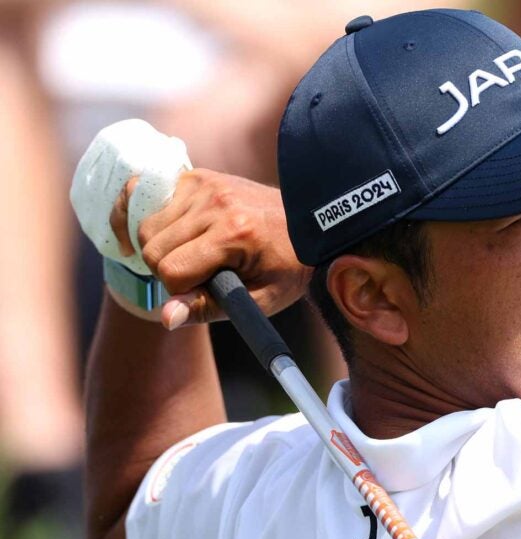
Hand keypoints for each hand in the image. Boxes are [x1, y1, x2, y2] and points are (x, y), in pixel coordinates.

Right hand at [109, 168, 310, 328]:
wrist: (309, 225)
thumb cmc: (286, 267)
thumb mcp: (258, 298)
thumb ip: (208, 308)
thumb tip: (165, 318)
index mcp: (235, 233)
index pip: (172, 271)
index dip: (182, 291)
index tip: (207, 289)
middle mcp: (216, 202)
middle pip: (151, 248)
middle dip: (168, 270)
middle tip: (199, 273)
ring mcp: (204, 183)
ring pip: (146, 227)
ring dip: (161, 247)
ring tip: (194, 253)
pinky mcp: (195, 175)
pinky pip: (146, 198)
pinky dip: (150, 219)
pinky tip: (161, 233)